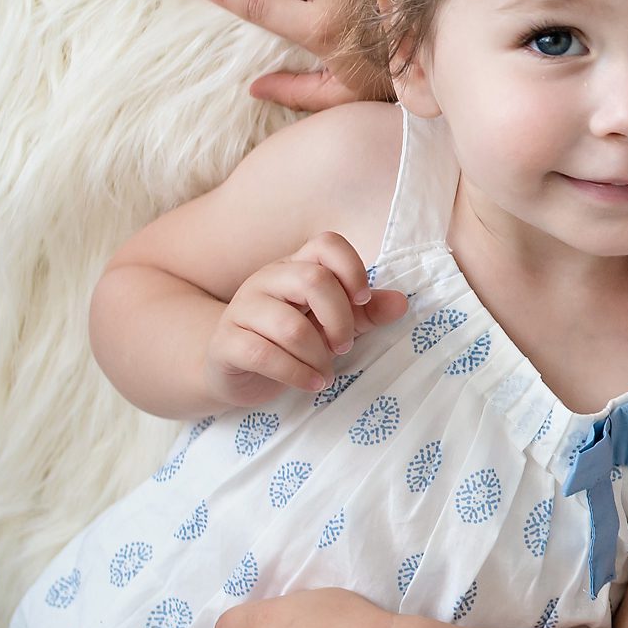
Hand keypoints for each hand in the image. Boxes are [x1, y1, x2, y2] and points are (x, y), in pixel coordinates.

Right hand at [205, 232, 406, 406]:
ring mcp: (242, 308)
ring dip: (317, 356)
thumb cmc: (291, 341)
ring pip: (289, 326)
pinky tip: (310, 384)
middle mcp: (268, 279)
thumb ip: (366, 313)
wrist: (236, 369)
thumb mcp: (332, 324)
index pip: (327, 244)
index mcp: (297, 266)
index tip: (362, 301)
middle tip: (344, 347)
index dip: (352, 269)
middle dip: (339, 319)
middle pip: (312, 280)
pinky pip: (263, 354)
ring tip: (325, 374)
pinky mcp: (225, 342)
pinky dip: (295, 374)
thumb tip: (401, 303)